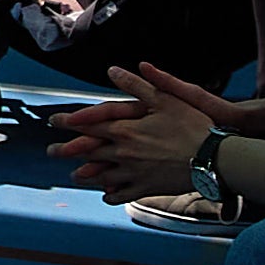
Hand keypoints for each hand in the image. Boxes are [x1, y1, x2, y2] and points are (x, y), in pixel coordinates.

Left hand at [46, 63, 251, 197]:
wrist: (212, 160)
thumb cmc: (192, 126)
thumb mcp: (164, 99)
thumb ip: (135, 85)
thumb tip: (113, 70)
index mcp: (124, 130)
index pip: (87, 125)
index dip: (68, 122)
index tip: (54, 121)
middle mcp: (122, 153)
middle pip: (87, 153)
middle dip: (66, 152)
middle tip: (51, 152)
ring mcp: (132, 173)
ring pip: (100, 176)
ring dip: (85, 175)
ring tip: (75, 175)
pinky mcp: (145, 188)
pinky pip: (121, 194)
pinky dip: (111, 194)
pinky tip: (106, 193)